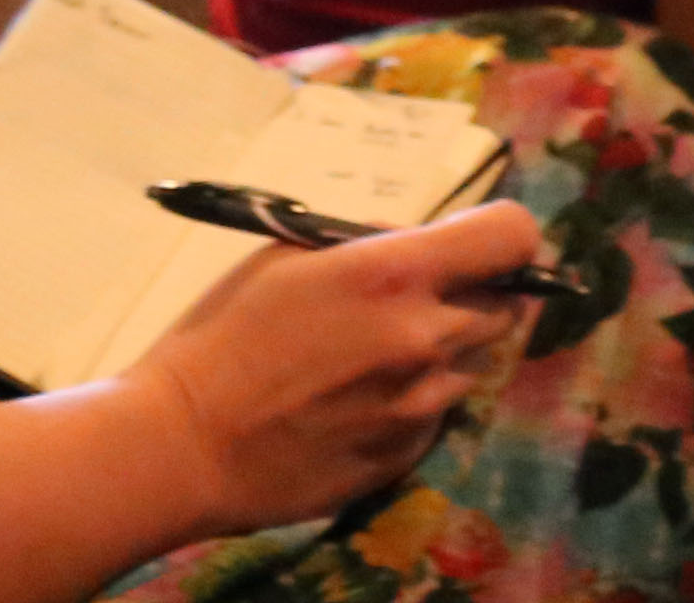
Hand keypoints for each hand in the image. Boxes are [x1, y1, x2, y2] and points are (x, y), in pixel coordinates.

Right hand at [116, 202, 540, 534]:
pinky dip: (414, 401)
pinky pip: (437, 414)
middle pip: (504, 305)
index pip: (510, 237)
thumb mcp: (288, 256)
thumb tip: (415, 247)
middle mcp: (426, 339)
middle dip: (474, 293)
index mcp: (395, 275)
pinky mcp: (408, 457)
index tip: (478, 243)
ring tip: (372, 357)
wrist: (183, 444)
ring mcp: (423, 407)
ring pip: (472, 364)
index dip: (503, 235)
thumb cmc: (222, 334)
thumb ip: (369, 248)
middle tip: (418, 298)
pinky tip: (354, 403)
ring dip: (443, 350)